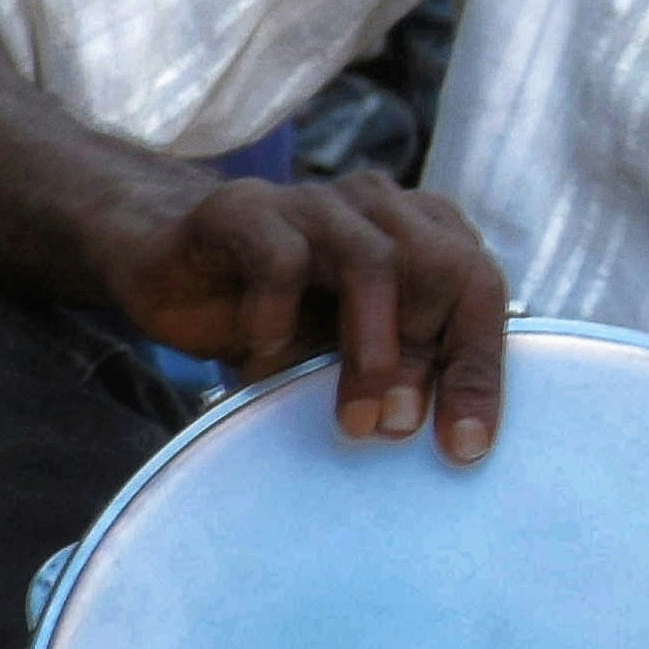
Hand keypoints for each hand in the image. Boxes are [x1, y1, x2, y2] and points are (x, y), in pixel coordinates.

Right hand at [88, 171, 512, 463]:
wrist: (169, 262)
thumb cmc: (277, 312)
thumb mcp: (345, 348)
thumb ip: (400, 370)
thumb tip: (455, 445)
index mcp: (420, 230)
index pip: (479, 288)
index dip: (479, 369)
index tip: (465, 447)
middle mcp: (377, 206)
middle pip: (440, 268)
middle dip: (427, 359)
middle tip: (398, 429)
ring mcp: (314, 201)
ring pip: (371, 261)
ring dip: (370, 348)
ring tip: (353, 419)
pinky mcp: (246, 210)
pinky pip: (281, 258)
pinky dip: (280, 316)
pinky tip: (264, 360)